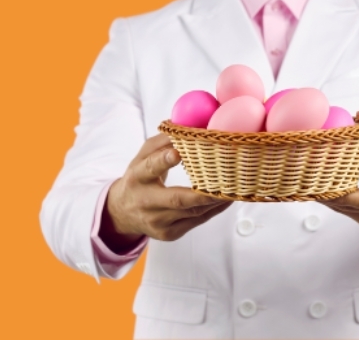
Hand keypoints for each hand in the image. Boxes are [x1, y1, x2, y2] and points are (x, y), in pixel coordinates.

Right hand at [100, 134, 232, 249]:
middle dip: (202, 193)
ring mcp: (158, 221)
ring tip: (235, 188)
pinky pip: (196, 221)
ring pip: (192, 212)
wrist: (123, 212)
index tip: (178, 152)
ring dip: (215, 201)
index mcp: (137, 177)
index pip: (150, 168)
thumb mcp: (143, 156)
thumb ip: (162, 141)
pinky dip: (214, 210)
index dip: (164, 161)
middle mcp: (146, 202)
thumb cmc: (139, 177)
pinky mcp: (169, 233)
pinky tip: (227, 199)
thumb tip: (187, 125)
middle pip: (177, 199)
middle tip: (225, 181)